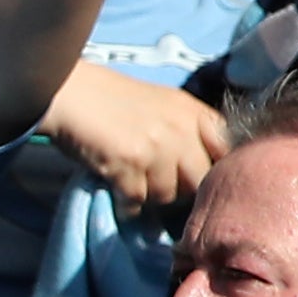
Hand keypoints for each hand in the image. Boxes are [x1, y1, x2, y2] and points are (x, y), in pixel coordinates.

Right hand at [37, 63, 224, 215]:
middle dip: (182, 187)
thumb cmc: (114, 100)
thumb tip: (208, 168)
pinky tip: (119, 189)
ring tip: (134, 179)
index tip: (198, 174)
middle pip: (200, 179)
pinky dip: (128, 202)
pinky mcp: (129, 165)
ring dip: (151, 194)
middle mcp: (180, 129)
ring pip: (168, 194)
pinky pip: (139, 200)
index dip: (217, 167)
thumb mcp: (164, 105)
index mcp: (192, 112)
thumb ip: (191, 130)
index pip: (227, 150)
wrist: (70, 93)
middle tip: (161, 183)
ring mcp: (156, 148)